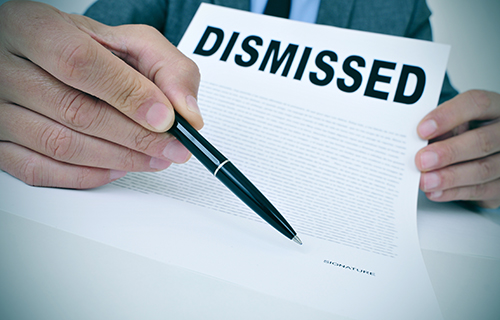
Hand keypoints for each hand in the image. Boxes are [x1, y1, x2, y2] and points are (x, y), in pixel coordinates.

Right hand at [0, 1, 202, 188]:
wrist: (49, 57)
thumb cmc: (90, 49)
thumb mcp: (132, 42)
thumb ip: (166, 68)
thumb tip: (185, 112)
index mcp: (35, 28)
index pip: (81, 64)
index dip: (129, 96)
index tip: (166, 119)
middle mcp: (6, 66)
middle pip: (74, 111)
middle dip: (134, 137)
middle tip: (171, 148)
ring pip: (60, 145)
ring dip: (117, 159)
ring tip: (154, 158)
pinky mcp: (0, 142)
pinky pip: (39, 170)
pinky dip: (86, 176)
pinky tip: (117, 169)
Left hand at [415, 90, 499, 208]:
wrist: (484, 154)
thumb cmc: (465, 133)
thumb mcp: (455, 123)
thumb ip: (441, 129)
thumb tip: (413, 142)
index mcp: (494, 108)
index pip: (476, 104)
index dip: (448, 116)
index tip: (422, 129)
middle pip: (482, 141)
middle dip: (449, 152)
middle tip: (422, 160)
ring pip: (483, 169)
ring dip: (449, 177)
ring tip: (425, 180)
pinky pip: (481, 190)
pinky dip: (455, 192)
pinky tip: (436, 192)